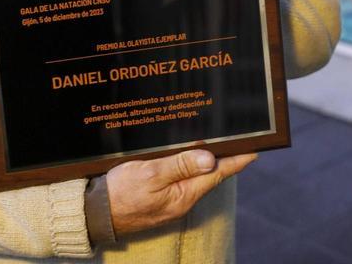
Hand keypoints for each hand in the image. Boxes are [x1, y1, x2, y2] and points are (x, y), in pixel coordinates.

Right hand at [106, 149, 256, 235]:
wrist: (97, 213)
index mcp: (184, 194)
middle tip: (238, 137)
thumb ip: (180, 165)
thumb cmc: (120, 193)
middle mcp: (183, 198)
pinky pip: (183, 177)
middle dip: (224, 155)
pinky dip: (190, 163)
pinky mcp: (162, 195)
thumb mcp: (150, 174)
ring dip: (208, 157)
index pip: (218, 173)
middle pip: (210, 173)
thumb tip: (210, 158)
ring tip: (221, 141)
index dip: (236, 159)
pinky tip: (191, 153)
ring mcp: (173, 198)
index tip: (255, 148)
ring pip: (197, 174)